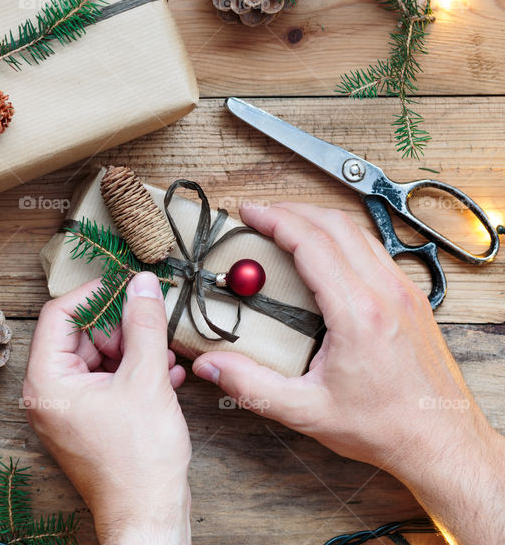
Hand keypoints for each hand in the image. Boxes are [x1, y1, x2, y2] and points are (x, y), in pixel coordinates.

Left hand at [23, 272, 190, 544]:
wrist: (148, 516)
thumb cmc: (139, 460)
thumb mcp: (146, 379)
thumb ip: (144, 325)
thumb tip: (142, 284)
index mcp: (47, 381)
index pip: (59, 315)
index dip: (94, 293)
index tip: (126, 283)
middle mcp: (49, 393)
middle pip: (79, 336)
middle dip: (120, 325)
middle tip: (153, 316)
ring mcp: (67, 409)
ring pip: (98, 358)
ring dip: (134, 349)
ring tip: (167, 349)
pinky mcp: (87, 421)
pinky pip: (106, 381)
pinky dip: (134, 372)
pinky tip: (168, 371)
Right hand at [191, 202, 504, 543]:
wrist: (440, 440)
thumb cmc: (385, 426)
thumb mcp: (307, 410)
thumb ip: (252, 386)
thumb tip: (212, 365)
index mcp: (358, 314)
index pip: (313, 244)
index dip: (276, 221)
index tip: (250, 214)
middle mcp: (386, 293)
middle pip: (336, 225)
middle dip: (292, 211)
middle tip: (261, 216)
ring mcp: (404, 292)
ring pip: (358, 232)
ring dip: (319, 221)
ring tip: (287, 228)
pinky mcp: (413, 299)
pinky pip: (374, 250)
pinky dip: (342, 239)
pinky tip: (324, 255)